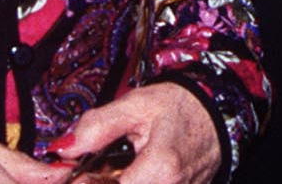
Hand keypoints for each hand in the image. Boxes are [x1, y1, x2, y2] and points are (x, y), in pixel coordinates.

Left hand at [53, 84, 220, 183]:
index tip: (71, 174)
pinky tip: (125, 175)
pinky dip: (129, 183)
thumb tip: (63, 148)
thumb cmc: (180, 106)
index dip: (85, 183)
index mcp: (161, 169)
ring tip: (110, 171)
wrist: (218, 112)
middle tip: (90, 170)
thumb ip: (97, 126)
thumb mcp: (136, 105)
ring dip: (113, 182)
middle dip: (99, 182)